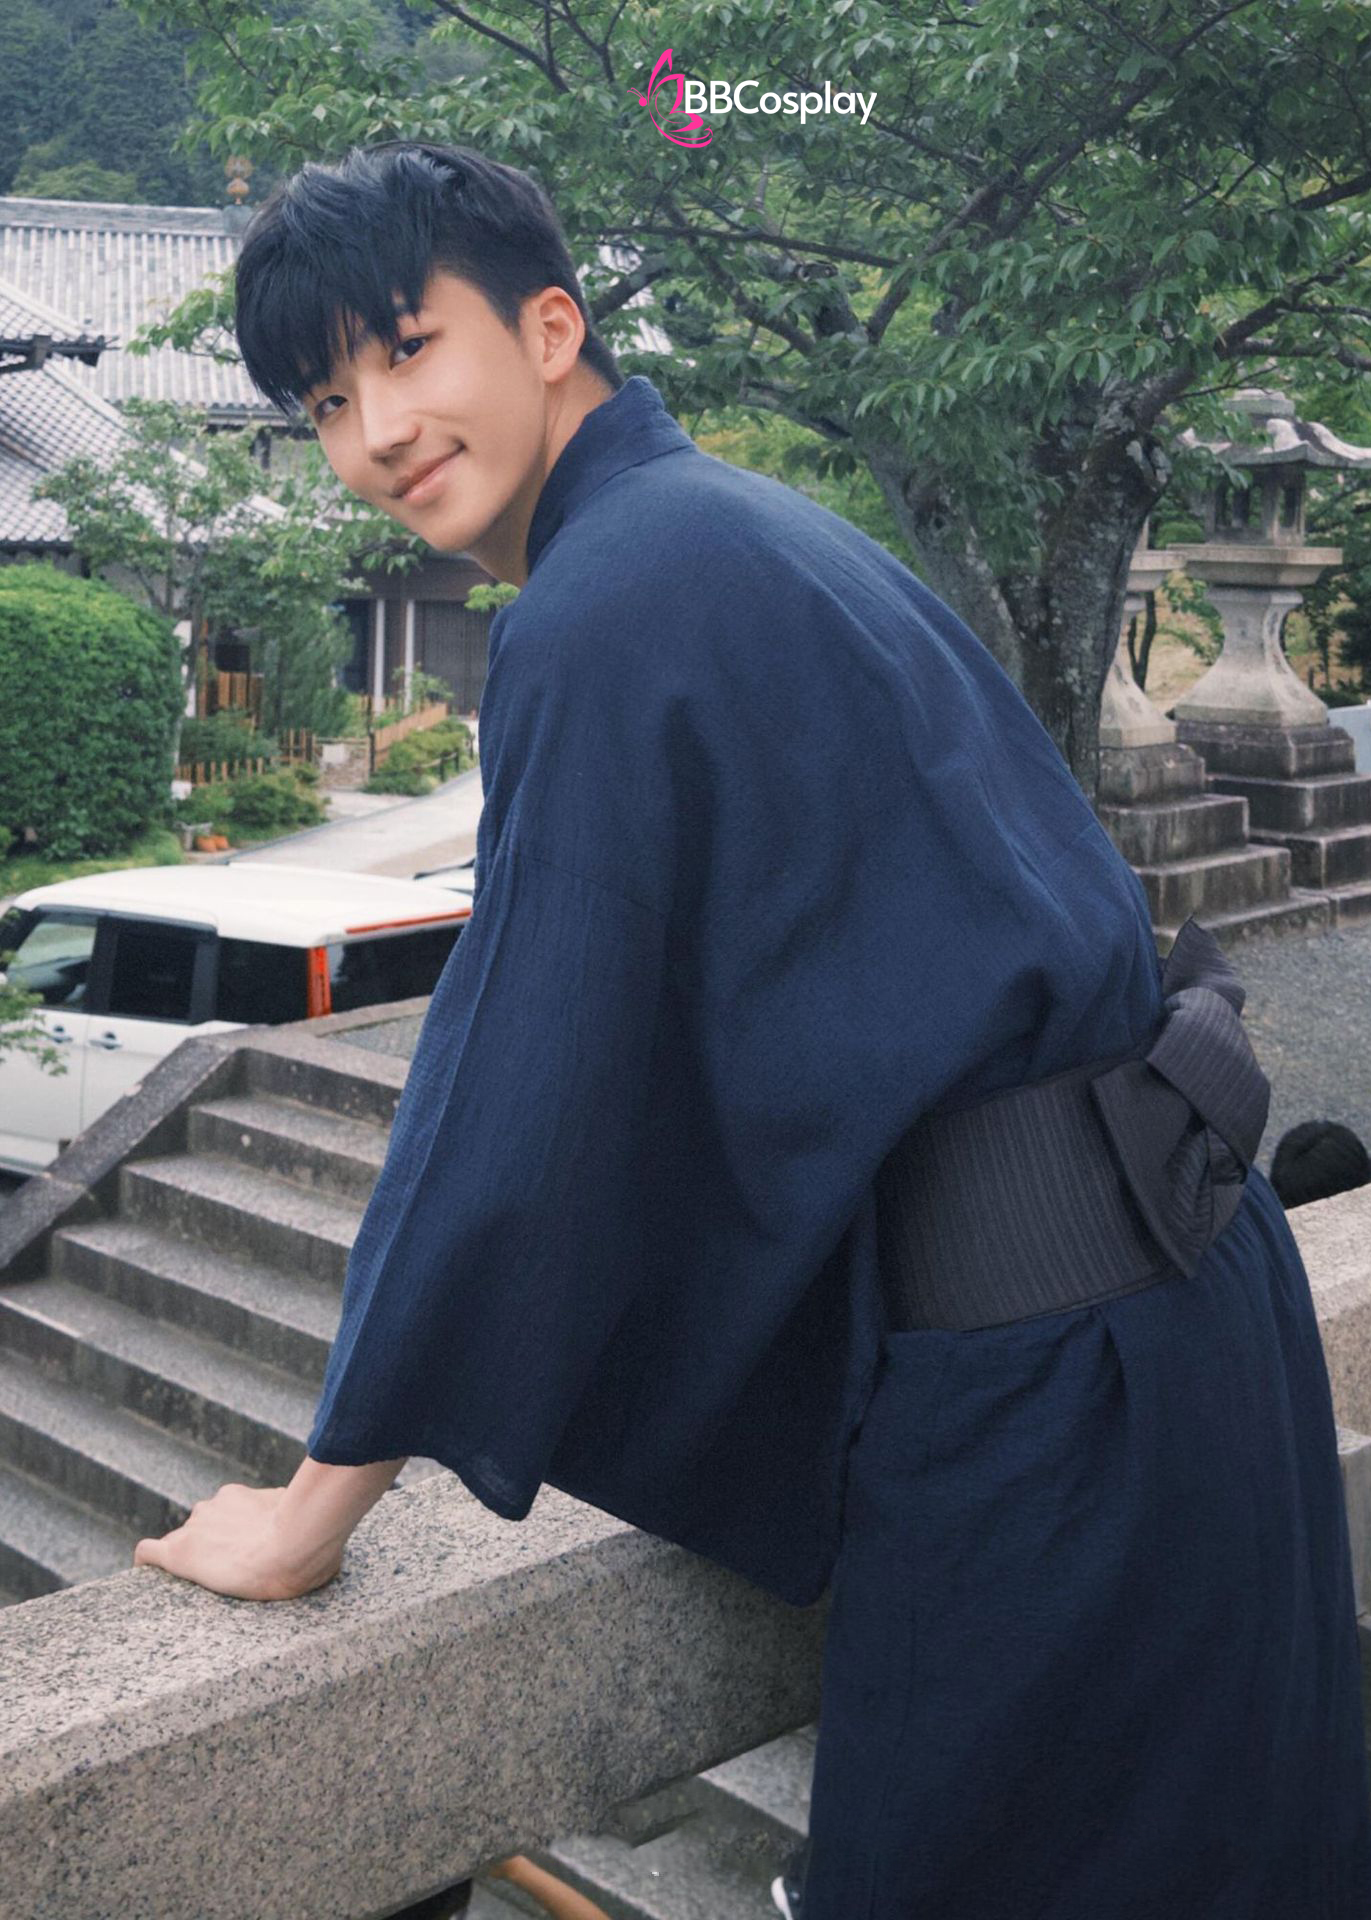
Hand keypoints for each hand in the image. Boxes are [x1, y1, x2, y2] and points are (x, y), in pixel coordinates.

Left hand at [133, 1482, 341, 1600]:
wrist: (296, 1543)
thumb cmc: (313, 1537)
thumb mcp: (307, 1523)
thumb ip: (299, 1524)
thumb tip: (322, 1539)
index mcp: (238, 1498)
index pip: (220, 1513)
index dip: (224, 1533)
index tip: (236, 1549)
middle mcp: (212, 1507)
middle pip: (198, 1528)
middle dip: (209, 1546)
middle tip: (229, 1571)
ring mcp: (195, 1529)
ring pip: (180, 1542)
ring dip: (191, 1558)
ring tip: (208, 1582)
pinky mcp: (180, 1554)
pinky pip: (149, 1553)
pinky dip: (148, 1564)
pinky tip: (147, 1576)